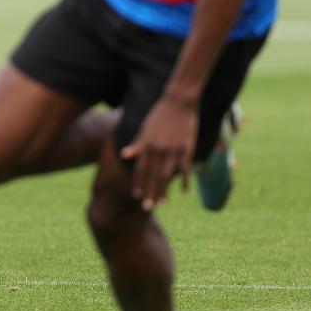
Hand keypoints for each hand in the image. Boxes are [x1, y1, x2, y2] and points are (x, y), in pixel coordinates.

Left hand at [120, 95, 198, 210]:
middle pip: (151, 175)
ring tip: (162, 205)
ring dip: (164, 191)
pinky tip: (183, 191)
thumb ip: (136, 144)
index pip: (139, 168)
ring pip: (166, 175)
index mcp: (145, 144)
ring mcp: (172, 149)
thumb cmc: (159, 115)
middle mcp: (157, 149)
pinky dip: (184, 180)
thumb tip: (123, 155)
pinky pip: (184, 168)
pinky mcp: (186, 148)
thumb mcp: (144, 129)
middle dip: (149, 193)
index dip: (138, 182)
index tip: (136, 196)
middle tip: (147, 208)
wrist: (178, 101)